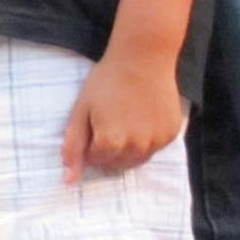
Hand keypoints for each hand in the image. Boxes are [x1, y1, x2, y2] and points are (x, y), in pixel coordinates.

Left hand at [62, 47, 187, 181]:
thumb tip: (68, 181)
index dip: (91, 141)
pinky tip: (142, 116)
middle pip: (116, 164)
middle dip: (108, 148)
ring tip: (125, 119)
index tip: (94, 121)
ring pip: (136, 160)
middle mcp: (136, 148)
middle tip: (109, 120)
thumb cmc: (107, 81)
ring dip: (127, 147)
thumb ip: (73, 147)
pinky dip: (146, 139)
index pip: (95, 159)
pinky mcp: (170, 134)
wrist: (143, 58)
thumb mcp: (81, 110)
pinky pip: (154, 148)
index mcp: (110, 143)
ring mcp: (156, 142)